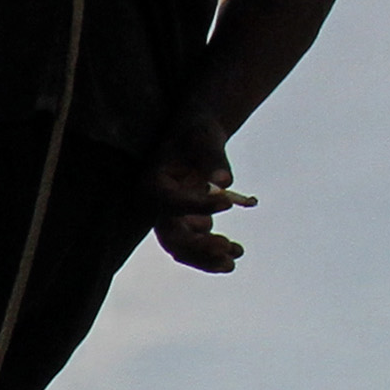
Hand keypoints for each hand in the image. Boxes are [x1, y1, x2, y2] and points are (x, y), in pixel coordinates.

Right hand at [145, 121, 252, 272]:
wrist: (197, 137)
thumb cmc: (197, 132)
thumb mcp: (205, 137)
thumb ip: (214, 158)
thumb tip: (226, 181)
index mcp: (152, 185)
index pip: (172, 203)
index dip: (199, 205)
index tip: (228, 201)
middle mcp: (156, 208)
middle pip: (172, 238)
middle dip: (198, 248)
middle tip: (226, 247)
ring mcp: (170, 219)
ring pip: (183, 249)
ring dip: (207, 257)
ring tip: (235, 256)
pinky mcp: (184, 224)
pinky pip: (196, 246)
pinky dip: (214, 251)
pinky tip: (236, 249)